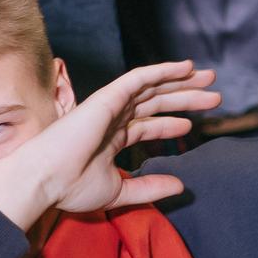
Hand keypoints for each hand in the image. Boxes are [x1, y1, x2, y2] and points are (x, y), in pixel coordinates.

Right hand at [0, 62, 219, 231]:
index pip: (146, 125)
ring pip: (152, 88)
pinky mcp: (107, 97)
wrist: (43, 180)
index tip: (192, 125)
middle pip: (155, 102)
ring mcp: (109, 106)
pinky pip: (139, 78)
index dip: (170, 123)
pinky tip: (185, 67)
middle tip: (213, 95)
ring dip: (181, 81)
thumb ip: (149, 187)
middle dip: (184, 97)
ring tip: (209, 78)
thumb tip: (181, 186)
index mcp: (110, 138)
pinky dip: (162, 71)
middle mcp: (111, 118)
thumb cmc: (70, 188)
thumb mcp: (118, 191)